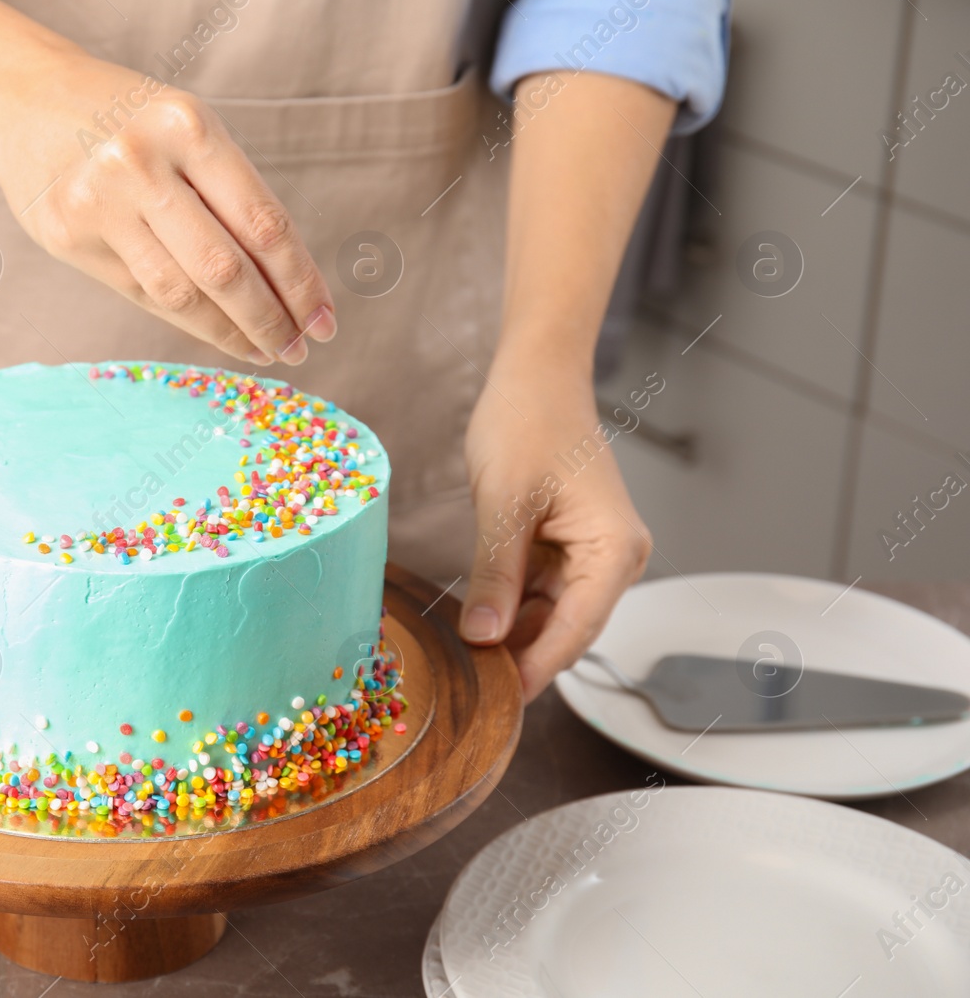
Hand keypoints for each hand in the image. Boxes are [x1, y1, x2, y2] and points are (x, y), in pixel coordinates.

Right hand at [0, 0, 334, 364]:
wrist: (21, 97)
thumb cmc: (126, 117)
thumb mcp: (186, 129)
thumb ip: (230, 196)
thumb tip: (291, 286)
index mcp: (189, 124)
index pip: (262, 222)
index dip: (301, 282)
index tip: (324, 320)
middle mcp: (141, 162)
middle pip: (225, 268)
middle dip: (271, 318)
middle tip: (300, 348)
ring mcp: (99, 203)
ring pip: (181, 292)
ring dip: (231, 331)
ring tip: (266, 350)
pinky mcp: (68, 236)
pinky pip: (143, 293)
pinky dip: (188, 321)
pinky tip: (217, 334)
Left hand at [458, 358, 651, 701]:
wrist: (534, 378)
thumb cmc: (528, 423)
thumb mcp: (503, 503)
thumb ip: (496, 574)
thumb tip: (484, 637)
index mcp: (615, 550)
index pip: (577, 629)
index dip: (536, 668)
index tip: (499, 702)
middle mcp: (614, 559)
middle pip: (567, 629)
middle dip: (520, 656)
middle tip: (470, 689)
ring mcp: (592, 555)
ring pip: (549, 616)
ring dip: (510, 634)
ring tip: (463, 661)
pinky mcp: (567, 549)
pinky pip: (539, 592)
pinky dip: (508, 607)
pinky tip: (474, 623)